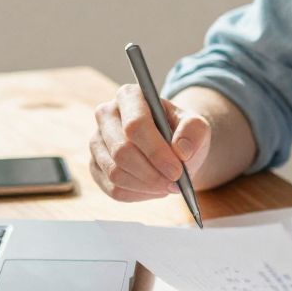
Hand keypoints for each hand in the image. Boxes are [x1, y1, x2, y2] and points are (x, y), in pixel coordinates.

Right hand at [88, 81, 210, 200]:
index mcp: (129, 96)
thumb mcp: (197, 126)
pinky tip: (154, 188)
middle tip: (175, 184)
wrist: (172, 146)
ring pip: (115, 173)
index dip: (156, 152)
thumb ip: (194, 131)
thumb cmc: (181, 132)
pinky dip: (139, 194)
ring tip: (168, 185)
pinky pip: (113, 189)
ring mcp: (96, 141)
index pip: (135, 125)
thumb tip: (181, 150)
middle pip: (121, 152)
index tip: (177, 171)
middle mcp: (106, 115)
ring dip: (147, 186)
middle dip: (152, 174)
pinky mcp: (95, 166)